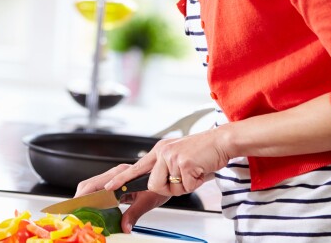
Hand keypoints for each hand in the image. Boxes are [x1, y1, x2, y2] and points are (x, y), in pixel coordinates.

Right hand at [75, 164, 168, 232]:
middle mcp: (116, 174)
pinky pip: (100, 189)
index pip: (95, 185)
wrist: (169, 176)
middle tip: (74, 211)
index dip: (84, 196)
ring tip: (80, 211)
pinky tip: (92, 209)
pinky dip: (93, 199)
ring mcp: (115, 177)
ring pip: (92, 186)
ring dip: (85, 198)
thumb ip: (134, 214)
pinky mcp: (116, 183)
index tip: (77, 206)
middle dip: (80, 198)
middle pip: (90, 184)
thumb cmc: (160, 184)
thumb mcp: (148, 201)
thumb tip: (124, 228)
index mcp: (121, 175)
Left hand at [105, 128, 229, 196]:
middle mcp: (163, 152)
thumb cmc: (203, 152)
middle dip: (169, 189)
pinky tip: (200, 170)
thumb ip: (166, 171)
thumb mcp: (179, 159)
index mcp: (159, 151)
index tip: (109, 187)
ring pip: (172, 188)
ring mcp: (172, 156)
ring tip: (194, 172)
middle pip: (153, 184)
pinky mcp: (184, 162)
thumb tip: (159, 186)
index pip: (136, 167)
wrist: (221, 141)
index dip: (121, 179)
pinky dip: (196, 183)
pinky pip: (187, 186)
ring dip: (186, 186)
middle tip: (184, 179)